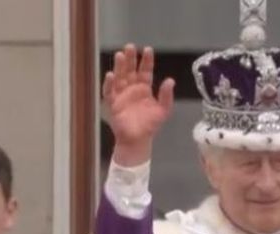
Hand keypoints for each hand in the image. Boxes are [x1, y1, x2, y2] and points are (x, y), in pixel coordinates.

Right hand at [102, 44, 175, 165]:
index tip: (148, 50)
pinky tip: (111, 75)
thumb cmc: (150, 125)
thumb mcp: (163, 111)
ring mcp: (121, 94)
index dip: (146, 61)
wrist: (138, 140)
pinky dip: (109, 84)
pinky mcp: (113, 103)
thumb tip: (170, 80)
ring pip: (120, 77)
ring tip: (120, 55)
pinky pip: (109, 91)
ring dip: (119, 66)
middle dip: (130, 59)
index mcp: (144, 88)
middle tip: (130, 46)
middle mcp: (132, 88)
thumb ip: (166, 96)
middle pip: (130, 70)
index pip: (145, 71)